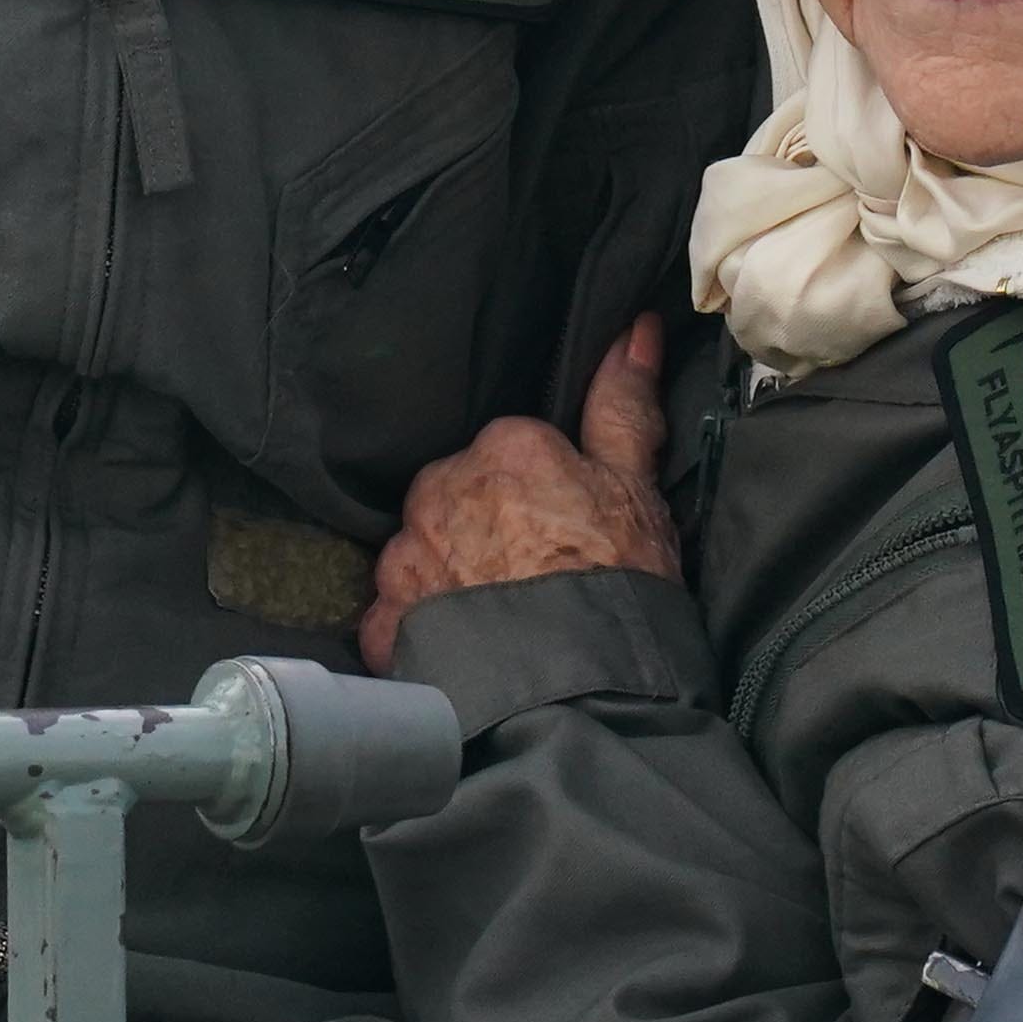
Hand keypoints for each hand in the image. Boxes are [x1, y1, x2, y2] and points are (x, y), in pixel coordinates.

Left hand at [361, 317, 679, 671]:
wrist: (580, 693)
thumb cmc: (617, 586)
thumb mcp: (637, 489)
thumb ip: (623, 405)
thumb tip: (634, 328)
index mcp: (503, 448)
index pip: (514, 451)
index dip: (543, 491)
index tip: (567, 527)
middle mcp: (439, 491)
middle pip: (458, 495)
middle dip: (486, 525)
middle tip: (534, 574)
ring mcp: (406, 559)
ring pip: (422, 548)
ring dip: (447, 573)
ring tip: (498, 616)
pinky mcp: (385, 623)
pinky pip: (394, 614)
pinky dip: (418, 628)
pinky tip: (460, 647)